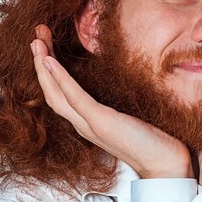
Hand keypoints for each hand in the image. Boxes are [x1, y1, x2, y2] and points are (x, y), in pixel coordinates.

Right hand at [31, 25, 192, 178]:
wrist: (167, 164)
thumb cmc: (154, 140)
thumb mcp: (131, 116)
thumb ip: (118, 104)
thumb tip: (119, 83)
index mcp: (89, 122)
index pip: (61, 94)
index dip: (51, 70)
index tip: (46, 45)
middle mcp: (84, 125)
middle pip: (52, 92)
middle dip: (41, 63)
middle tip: (35, 36)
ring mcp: (90, 125)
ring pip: (56, 94)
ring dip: (44, 66)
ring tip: (37, 42)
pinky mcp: (100, 122)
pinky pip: (74, 98)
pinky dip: (60, 78)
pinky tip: (50, 61)